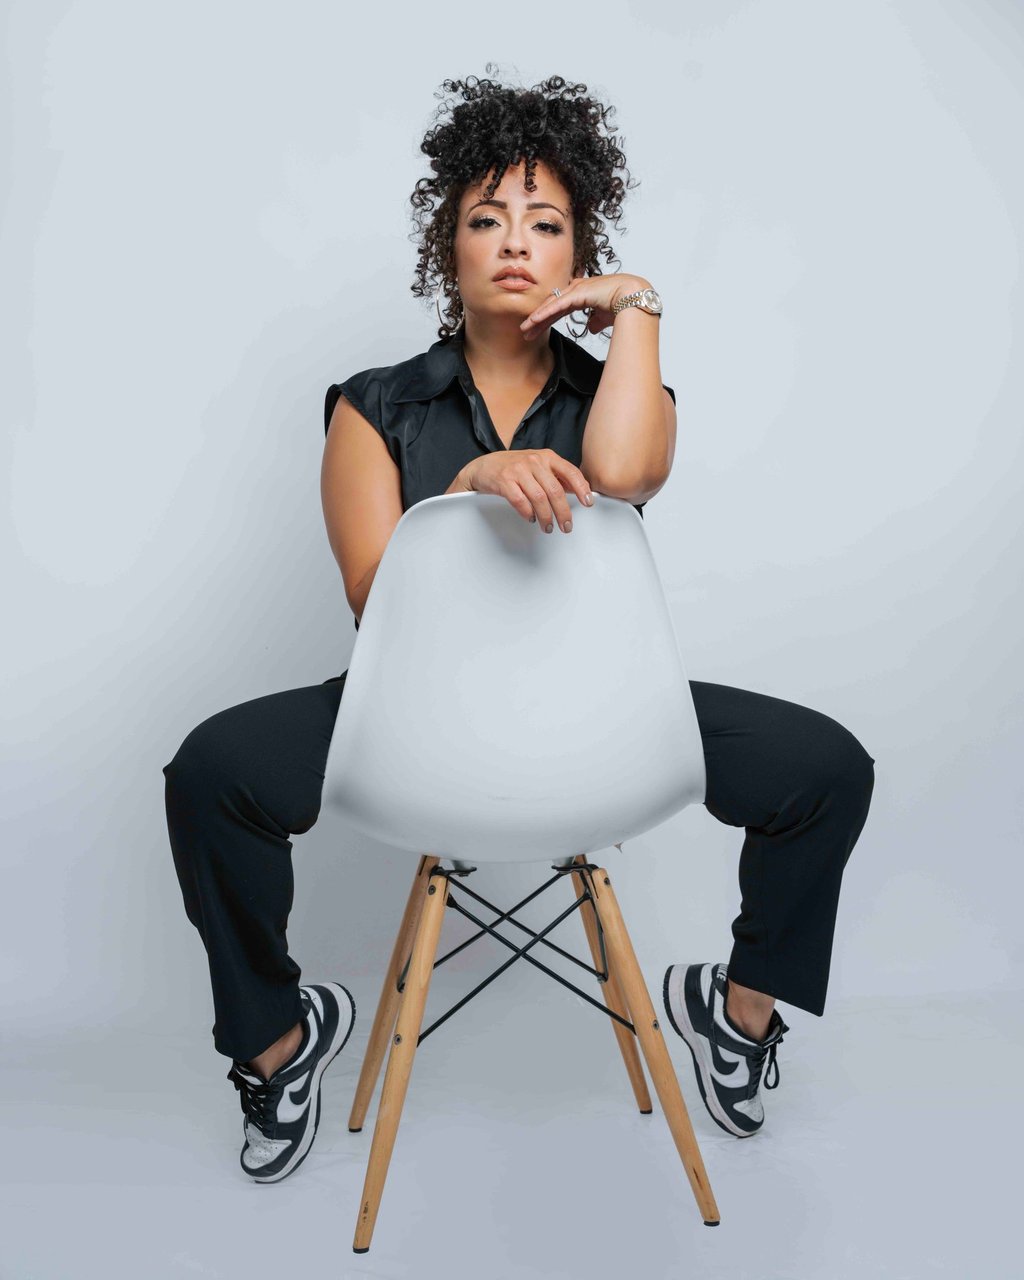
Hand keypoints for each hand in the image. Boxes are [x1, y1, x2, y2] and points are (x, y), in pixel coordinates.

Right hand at [453, 449, 594, 531]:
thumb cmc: (513, 467)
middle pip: (555, 490)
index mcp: (546, 456)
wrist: (483, 466)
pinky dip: (528, 513)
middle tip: (567, 526)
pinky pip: (520, 501)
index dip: (582, 488)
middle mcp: (534, 461)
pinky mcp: (504, 481)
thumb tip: (579, 491)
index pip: (570, 471)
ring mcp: (518, 470)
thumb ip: (556, 476)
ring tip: (548, 527)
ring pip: (539, 498)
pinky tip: (531, 518)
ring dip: (546, 517)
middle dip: (563, 512)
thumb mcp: (537, 465)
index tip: (588, 503)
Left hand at [519, 274, 651, 340]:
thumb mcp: (605, 316)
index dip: (547, 319)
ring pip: (551, 305)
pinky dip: (545, 313)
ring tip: (524, 329)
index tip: (536, 330)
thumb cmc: (624, 305)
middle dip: (538, 320)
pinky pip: (557, 305)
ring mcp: (577, 289)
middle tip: (525, 332)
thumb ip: (596, 321)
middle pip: (551, 306)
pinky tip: (534, 321)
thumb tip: (591, 328)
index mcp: (583, 294)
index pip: (559, 308)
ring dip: (537, 318)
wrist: (634, 298)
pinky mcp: (578, 293)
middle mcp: (577, 289)